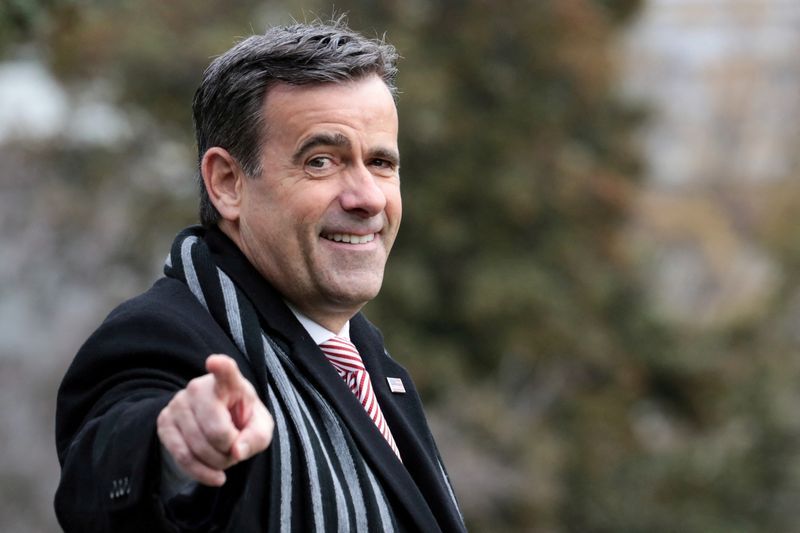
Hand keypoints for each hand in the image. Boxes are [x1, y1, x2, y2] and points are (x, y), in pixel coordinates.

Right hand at [157, 354, 273, 485]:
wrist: (216, 428)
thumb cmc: (242, 422)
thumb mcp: (260, 429)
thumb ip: (256, 438)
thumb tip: (236, 451)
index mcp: (229, 382)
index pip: (225, 372)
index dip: (221, 367)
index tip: (215, 362)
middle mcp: (199, 388)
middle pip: (215, 431)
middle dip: (230, 451)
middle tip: (235, 448)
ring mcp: (178, 403)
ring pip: (197, 447)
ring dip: (217, 463)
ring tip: (225, 457)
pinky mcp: (164, 422)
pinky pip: (181, 457)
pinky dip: (201, 472)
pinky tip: (214, 475)